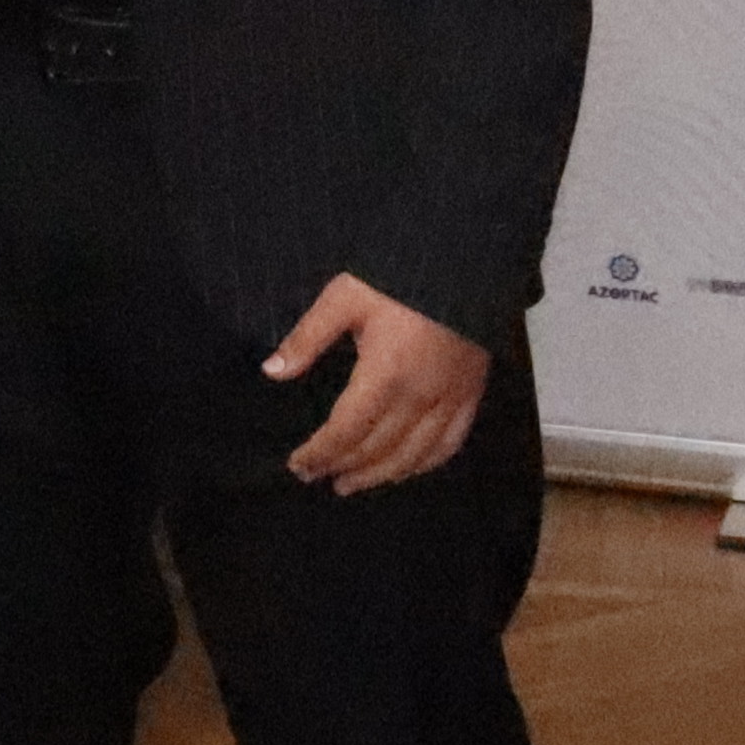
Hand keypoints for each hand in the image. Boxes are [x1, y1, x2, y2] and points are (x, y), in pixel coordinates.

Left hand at [267, 275, 488, 492]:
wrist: (463, 260)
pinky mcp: (472, 393)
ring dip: (381, 475)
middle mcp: (420, 398)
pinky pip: (451, 442)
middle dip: (344, 467)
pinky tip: (408, 469)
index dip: (320, 453)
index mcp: (384, 376)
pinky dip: (426, 463)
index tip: (298, 466)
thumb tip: (272, 372)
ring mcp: (450, 399)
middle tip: (319, 478)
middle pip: (377, 449)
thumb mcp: (343, 298)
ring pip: (414, 455)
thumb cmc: (396, 277)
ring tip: (353, 484)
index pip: (346, 431)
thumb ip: (307, 338)